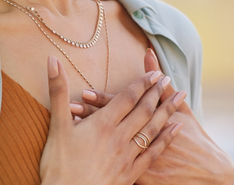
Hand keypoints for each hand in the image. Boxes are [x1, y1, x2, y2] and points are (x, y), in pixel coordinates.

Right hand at [38, 55, 183, 184]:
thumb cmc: (58, 165)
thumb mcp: (56, 126)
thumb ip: (58, 91)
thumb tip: (52, 59)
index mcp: (103, 124)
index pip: (127, 98)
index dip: (142, 83)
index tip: (155, 72)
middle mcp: (119, 138)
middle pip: (143, 111)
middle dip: (157, 93)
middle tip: (168, 79)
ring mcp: (127, 156)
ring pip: (152, 129)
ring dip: (167, 111)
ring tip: (180, 97)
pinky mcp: (130, 174)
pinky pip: (153, 153)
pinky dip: (166, 139)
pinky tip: (176, 130)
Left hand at [70, 49, 233, 184]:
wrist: (206, 172)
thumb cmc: (193, 137)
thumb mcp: (179, 109)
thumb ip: (161, 83)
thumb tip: (148, 53)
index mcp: (149, 122)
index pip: (122, 108)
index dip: (103, 100)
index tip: (84, 92)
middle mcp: (141, 140)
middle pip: (111, 125)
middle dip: (89, 116)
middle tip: (70, 106)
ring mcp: (138, 160)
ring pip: (107, 146)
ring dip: (88, 136)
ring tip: (71, 125)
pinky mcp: (137, 176)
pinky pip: (112, 166)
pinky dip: (96, 158)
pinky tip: (80, 152)